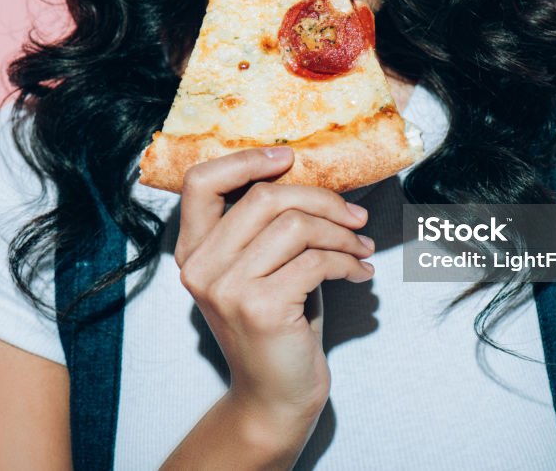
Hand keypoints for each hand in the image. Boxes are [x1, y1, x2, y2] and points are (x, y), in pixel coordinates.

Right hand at [174, 146, 374, 423]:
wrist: (274, 397)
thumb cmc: (276, 324)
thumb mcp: (259, 268)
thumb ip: (264, 225)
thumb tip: (309, 173)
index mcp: (193, 250)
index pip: (201, 181)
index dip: (247, 160)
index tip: (291, 158)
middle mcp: (201, 267)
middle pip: (264, 197)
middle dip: (323, 200)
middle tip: (356, 216)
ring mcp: (227, 289)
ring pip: (296, 226)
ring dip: (342, 233)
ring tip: (362, 246)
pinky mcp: (261, 309)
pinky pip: (317, 261)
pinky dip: (348, 262)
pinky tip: (360, 273)